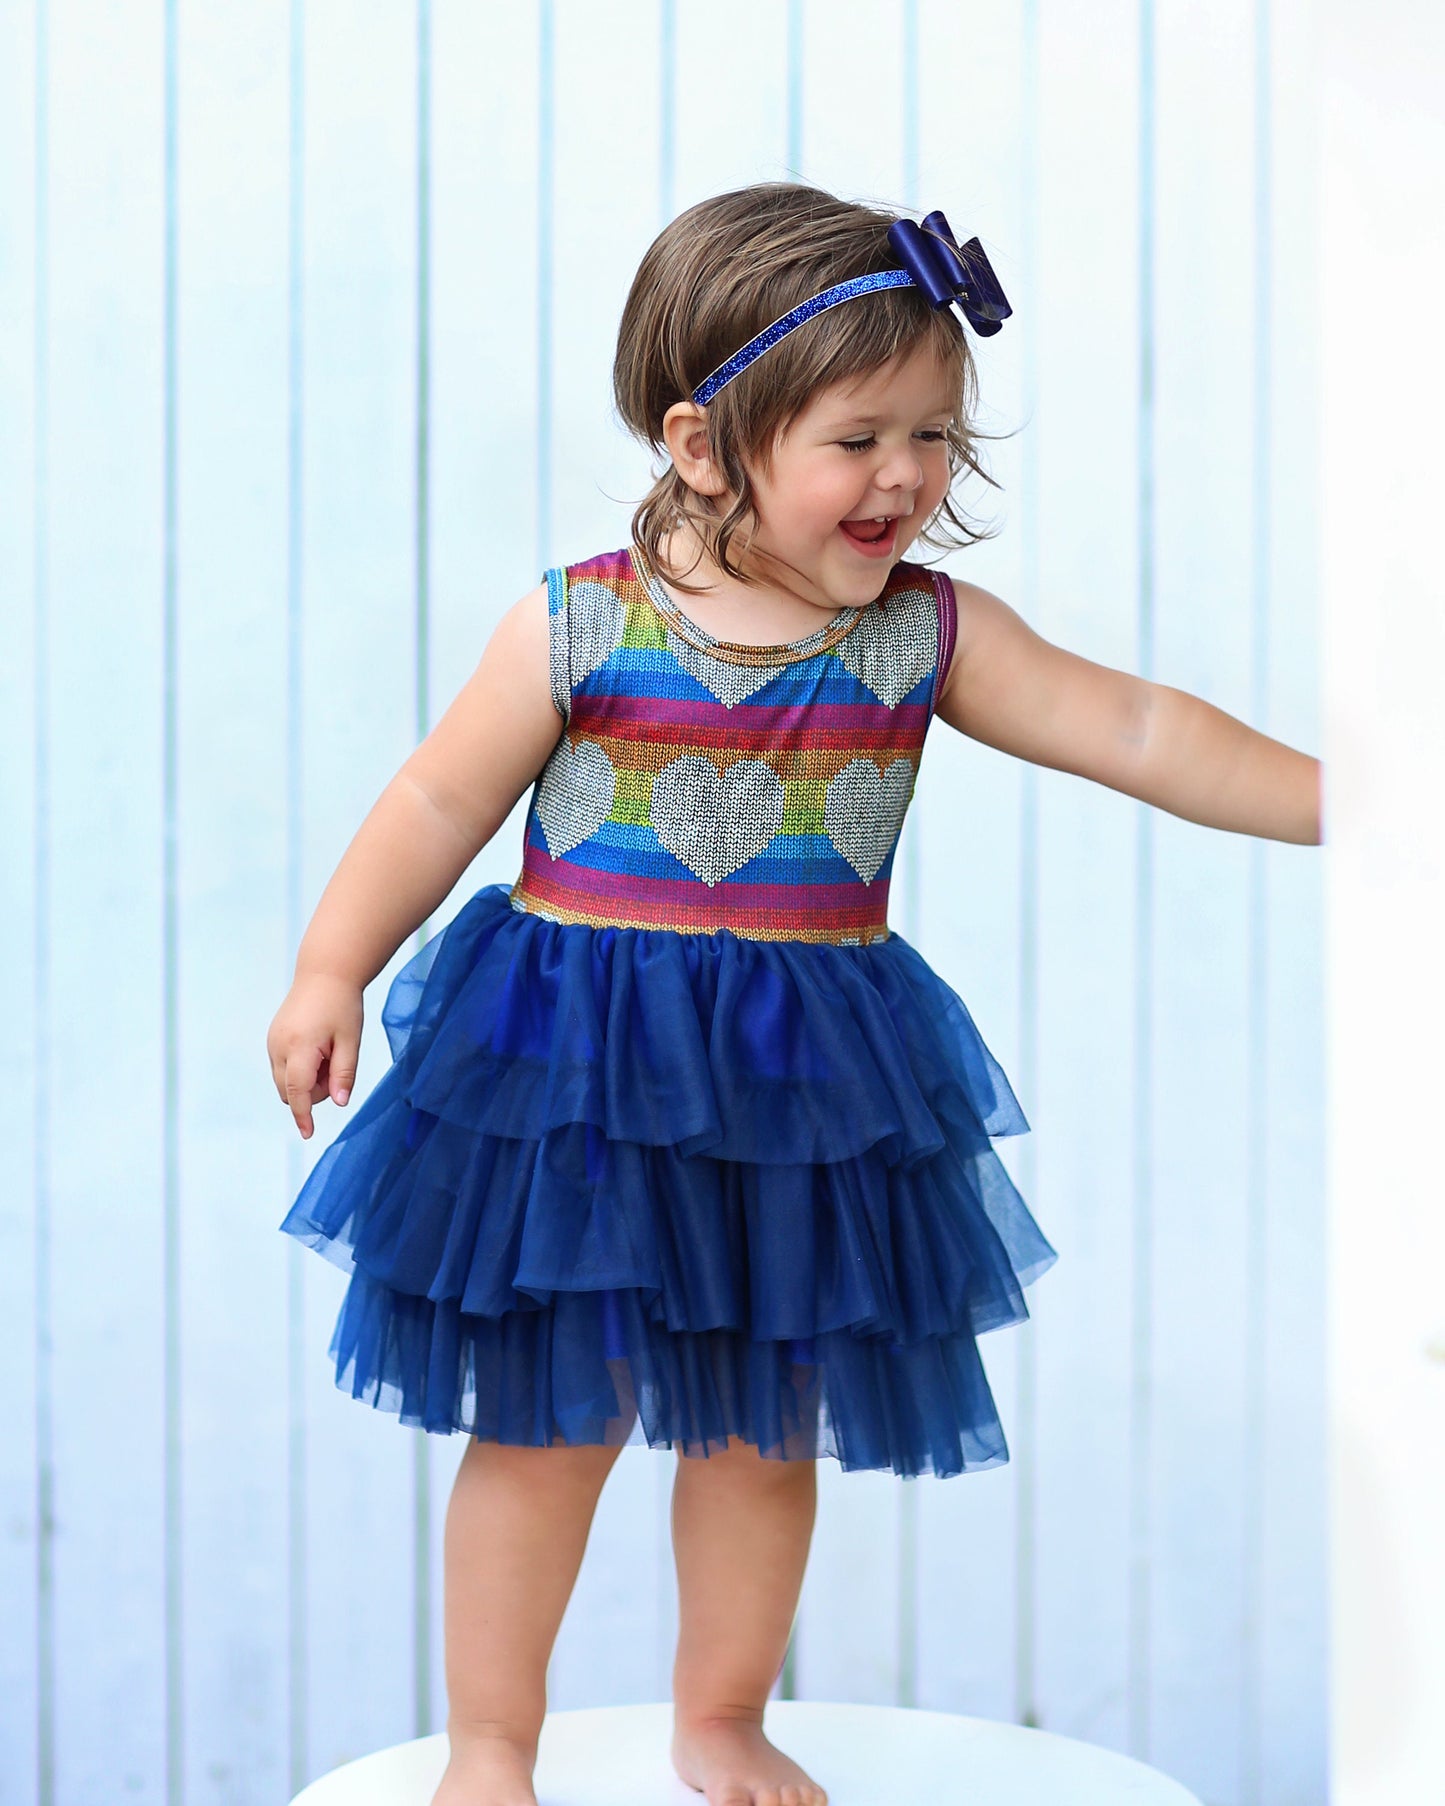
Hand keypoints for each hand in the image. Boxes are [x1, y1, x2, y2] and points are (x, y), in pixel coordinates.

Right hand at [267, 974, 364, 1139]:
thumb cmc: (342, 1005)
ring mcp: (272, 1042)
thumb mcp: (350, 1040)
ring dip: (307, 1080)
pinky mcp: (272, 1039)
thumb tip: (339, 1103)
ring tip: (328, 1053)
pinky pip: (283, 1067)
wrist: (324, 974)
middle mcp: (278, 1046)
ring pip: (285, 1081)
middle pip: (290, 1091)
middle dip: (313, 1091)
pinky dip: (300, 1069)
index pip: (297, 1092)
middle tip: (336, 1064)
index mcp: (299, 1047)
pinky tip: (318, 1049)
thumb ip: (344, 1074)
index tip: (308, 1133)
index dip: (303, 1115)